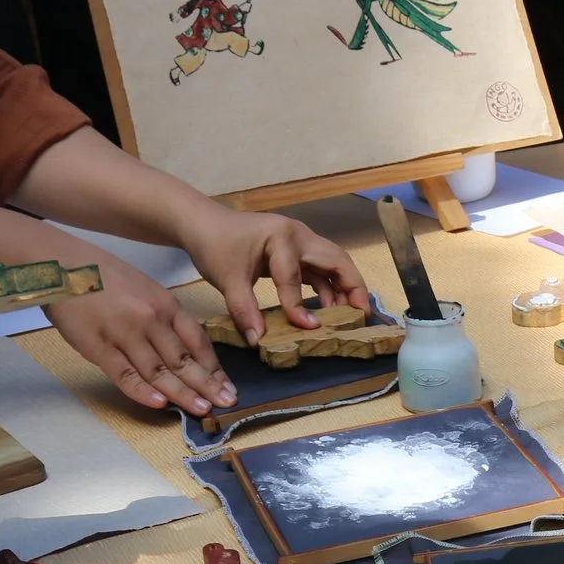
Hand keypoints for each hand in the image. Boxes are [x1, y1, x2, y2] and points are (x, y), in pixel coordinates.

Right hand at [47, 254, 233, 415]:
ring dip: (182, 393)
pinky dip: (142, 391)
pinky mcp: (98, 346)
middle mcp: (150, 319)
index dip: (213, 366)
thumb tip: (181, 351)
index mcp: (165, 304)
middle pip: (184, 359)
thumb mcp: (144, 289)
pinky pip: (124, 373)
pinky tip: (159, 404)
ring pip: (159, 370)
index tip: (226, 384)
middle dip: (207, 384)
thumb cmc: (103, 277)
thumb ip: (162, 318)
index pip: (197, 340)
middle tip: (227, 403)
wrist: (61, 266)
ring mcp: (125, 333)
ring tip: (202, 410)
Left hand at [178, 207, 369, 344]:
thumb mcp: (227, 278)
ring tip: (349, 316)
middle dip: (353, 287)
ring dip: (344, 288)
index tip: (307, 329)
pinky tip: (327, 308)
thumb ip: (244, 310)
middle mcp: (299, 235)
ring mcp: (300, 241)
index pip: (296, 276)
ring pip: (334, 263)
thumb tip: (257, 339)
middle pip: (338, 260)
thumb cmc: (214, 244)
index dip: (299, 305)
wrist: (203, 224)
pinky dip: (328, 287)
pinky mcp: (296, 250)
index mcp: (282, 237)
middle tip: (360, 316)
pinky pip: (320, 268)